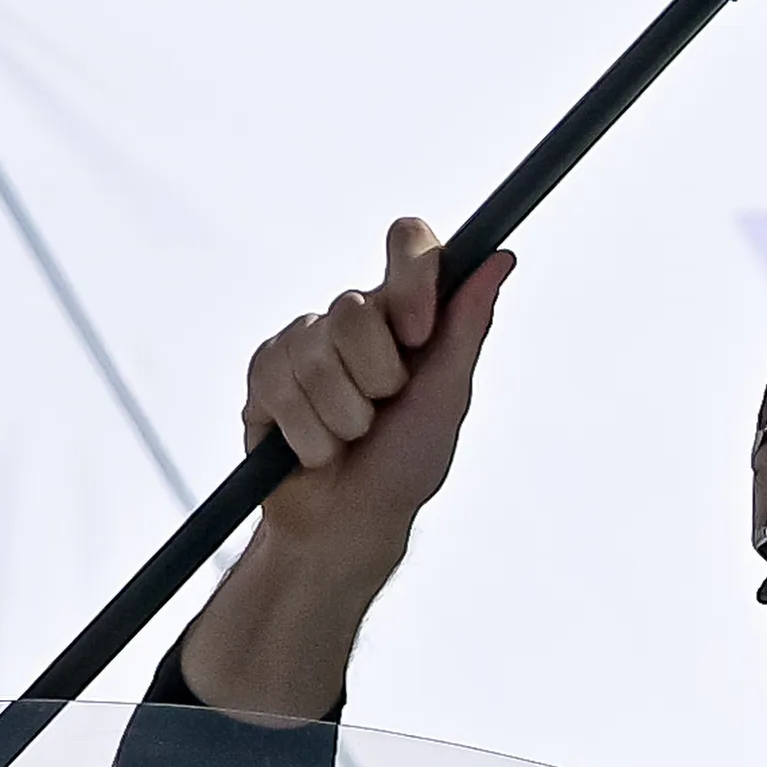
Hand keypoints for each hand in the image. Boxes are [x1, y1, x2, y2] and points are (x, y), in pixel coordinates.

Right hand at [245, 217, 511, 565]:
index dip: (412, 277)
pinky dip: (309, 434)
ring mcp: (304, 341)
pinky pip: (280, 386)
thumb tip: (501, 258)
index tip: (420, 334)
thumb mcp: (447, 398)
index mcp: (407, 312)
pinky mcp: (265, 372)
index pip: (408, 243)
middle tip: (382, 412)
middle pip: (354, 308)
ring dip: (343, 417)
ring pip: (316, 355)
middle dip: (377, 378)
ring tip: (350, 438)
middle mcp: (353, 317)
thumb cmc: (406, 461)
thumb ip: (467, 326)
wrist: (349, 523)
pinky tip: (315, 450)